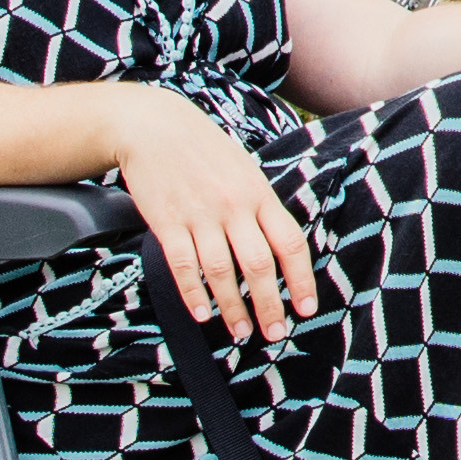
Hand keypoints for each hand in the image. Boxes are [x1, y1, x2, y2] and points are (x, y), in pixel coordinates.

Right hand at [115, 98, 324, 343]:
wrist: (155, 126)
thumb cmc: (205, 151)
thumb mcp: (245, 171)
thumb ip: (262, 208)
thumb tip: (282, 250)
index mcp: (259, 194)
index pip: (290, 243)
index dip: (301, 280)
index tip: (305, 309)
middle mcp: (234, 206)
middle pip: (259, 265)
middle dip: (269, 305)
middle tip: (274, 333)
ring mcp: (200, 214)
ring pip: (222, 271)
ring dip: (233, 308)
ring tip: (240, 331)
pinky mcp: (168, 221)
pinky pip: (184, 265)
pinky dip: (194, 294)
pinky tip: (202, 314)